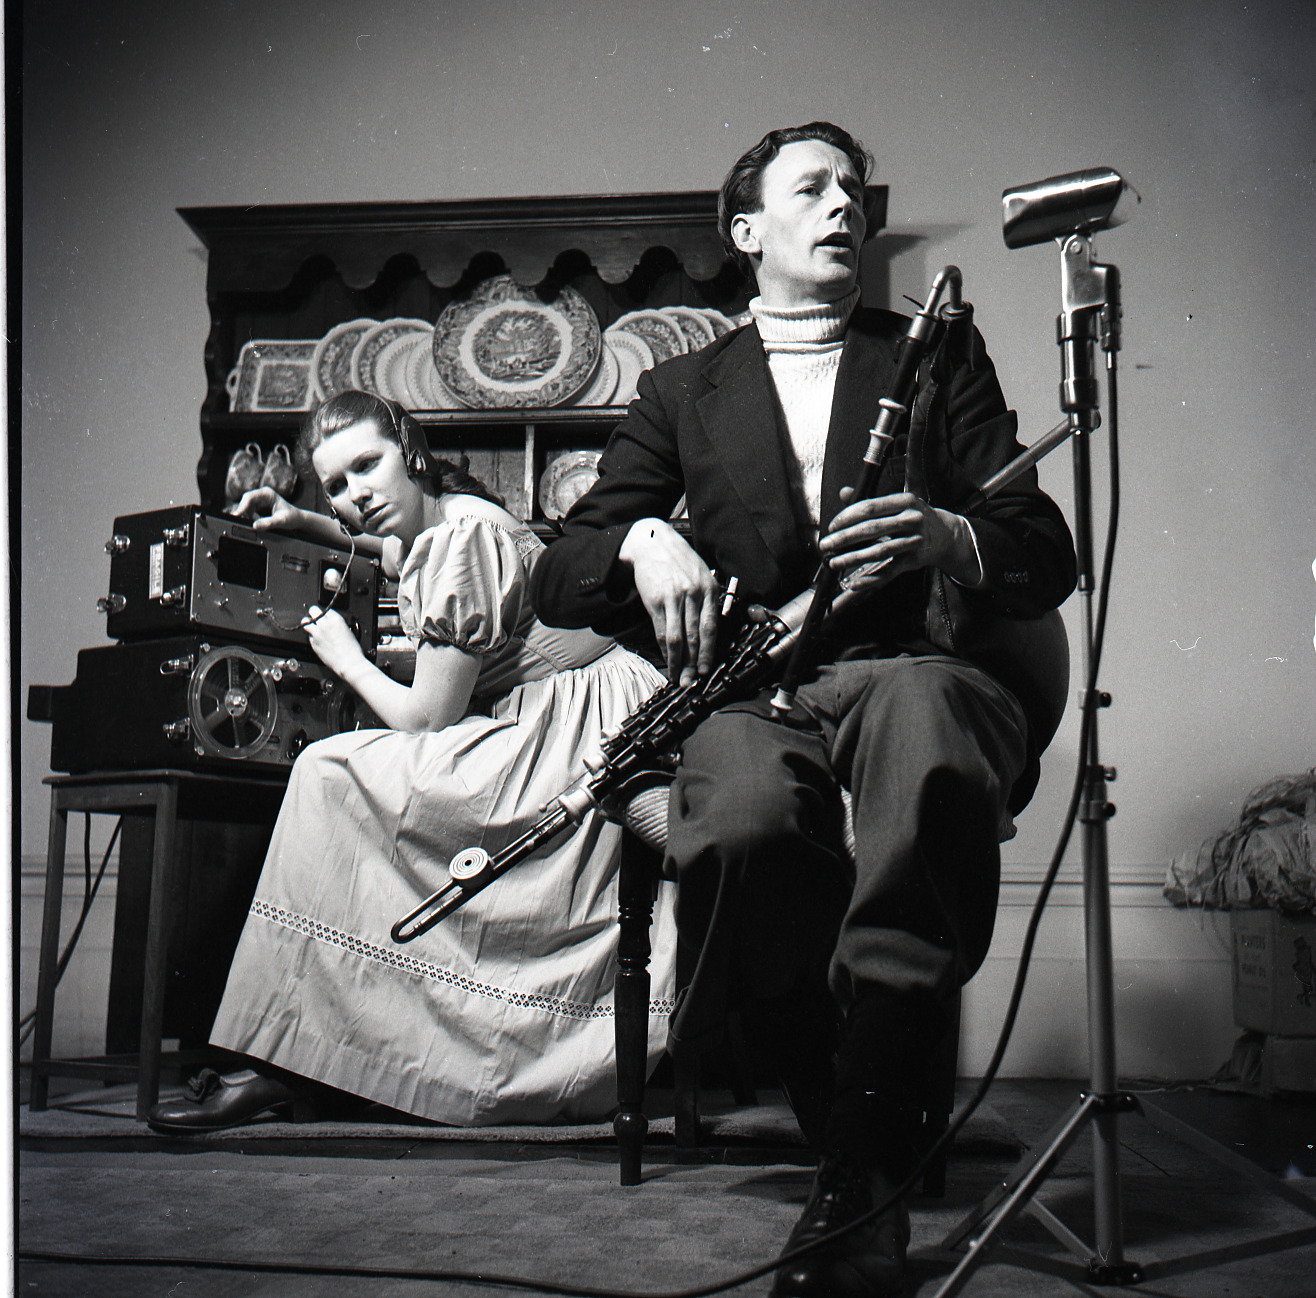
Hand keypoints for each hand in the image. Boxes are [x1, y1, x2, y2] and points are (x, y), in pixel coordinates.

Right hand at [232, 487, 305, 532]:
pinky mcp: (258, 507)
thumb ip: (269, 523)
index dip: (242, 506)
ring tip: (256, 524)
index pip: (249, 497)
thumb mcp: (281, 521)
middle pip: (245, 502)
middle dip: (243, 512)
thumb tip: (254, 526)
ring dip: (247, 517)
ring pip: (245, 508)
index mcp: (267, 493)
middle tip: (241, 523)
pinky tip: (257, 524)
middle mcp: (262, 495)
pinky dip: (250, 519)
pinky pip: (249, 513)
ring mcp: (259, 501)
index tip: (237, 515)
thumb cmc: (292, 517)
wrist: (297, 520)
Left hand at [302, 606, 365, 678]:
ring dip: (308, 623)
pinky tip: (319, 641)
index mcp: (336, 620)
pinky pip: (309, 636)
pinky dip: (312, 637)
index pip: (325, 609)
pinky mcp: (313, 643)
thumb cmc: (352, 650)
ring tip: (312, 627)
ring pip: (305, 622)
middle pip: (312, 611)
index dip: (324, 613)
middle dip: (313, 614)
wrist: (349, 663)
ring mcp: (317, 634)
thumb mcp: (348, 631)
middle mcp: (325, 625)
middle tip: (315, 618)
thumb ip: (336, 624)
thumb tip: (329, 623)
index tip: (324, 616)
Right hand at [619, 518, 720, 684]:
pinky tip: (667, 659)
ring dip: (678, 662)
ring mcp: (674, 597)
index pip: (710, 627)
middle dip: (694, 663)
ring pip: (678, 638)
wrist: (652, 543)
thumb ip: (706, 600)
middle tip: (692, 682)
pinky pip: (663, 631)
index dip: (708, 652)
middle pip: (695, 637)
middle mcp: (693, 594)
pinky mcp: (656, 600)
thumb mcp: (700, 574)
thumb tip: (708, 630)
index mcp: (709, 589)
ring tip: (678, 677)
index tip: (706, 669)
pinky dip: (665, 649)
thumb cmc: (677, 560)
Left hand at [819, 488, 980, 590]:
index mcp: (904, 501)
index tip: (832, 526)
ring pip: (879, 552)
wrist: (946, 534)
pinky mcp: (914, 561)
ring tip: (834, 562)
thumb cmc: (915, 516)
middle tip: (826, 545)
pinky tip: (855, 582)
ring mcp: (914, 541)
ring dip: (853, 559)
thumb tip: (844, 493)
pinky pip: (889, 571)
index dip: (847, 517)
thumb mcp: (897, 503)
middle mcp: (911, 520)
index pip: (870, 507)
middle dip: (844, 538)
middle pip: (872, 529)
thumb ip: (869, 500)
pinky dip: (871, 579)